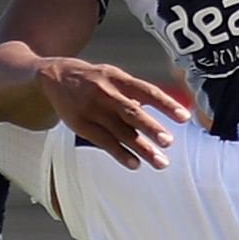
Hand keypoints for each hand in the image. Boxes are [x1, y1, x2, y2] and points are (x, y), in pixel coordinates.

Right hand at [35, 58, 185, 169]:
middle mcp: (105, 92)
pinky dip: (120, 154)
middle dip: (151, 128)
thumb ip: (135, 91)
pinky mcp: (81, 125)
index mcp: (117, 78)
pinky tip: (135, 164)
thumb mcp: (113, 76)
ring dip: (142, 148)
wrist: (54, 76)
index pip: (147, 91)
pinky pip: (104, 142)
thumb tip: (166, 107)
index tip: (184, 117)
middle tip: (169, 142)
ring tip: (160, 162)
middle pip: (132, 112)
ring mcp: (91, 109)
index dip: (166, 104)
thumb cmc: (93, 79)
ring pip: (120, 132)